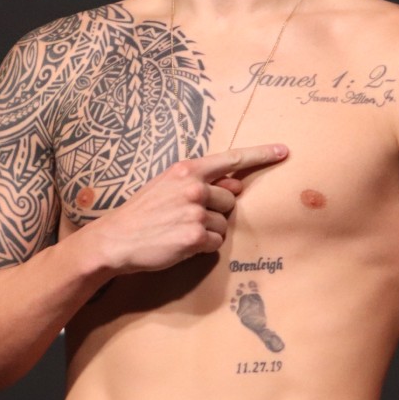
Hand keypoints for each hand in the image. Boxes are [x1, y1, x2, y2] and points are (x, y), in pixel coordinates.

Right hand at [80, 144, 288, 274]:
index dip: (261, 155)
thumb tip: (236, 186)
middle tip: (186, 218)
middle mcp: (194, 187)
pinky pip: (216, 244)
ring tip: (180, 231)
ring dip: (208, 231)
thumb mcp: (167, 186)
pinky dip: (202, 248)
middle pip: (231, 200)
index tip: (283, 151)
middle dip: (216, 211)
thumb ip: (201, 183)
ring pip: (224, 224)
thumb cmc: (142, 212)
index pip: (232, 159)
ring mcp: (195, 211)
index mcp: (187, 170)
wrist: (115, 239)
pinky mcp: (194, 236)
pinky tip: (180, 244)